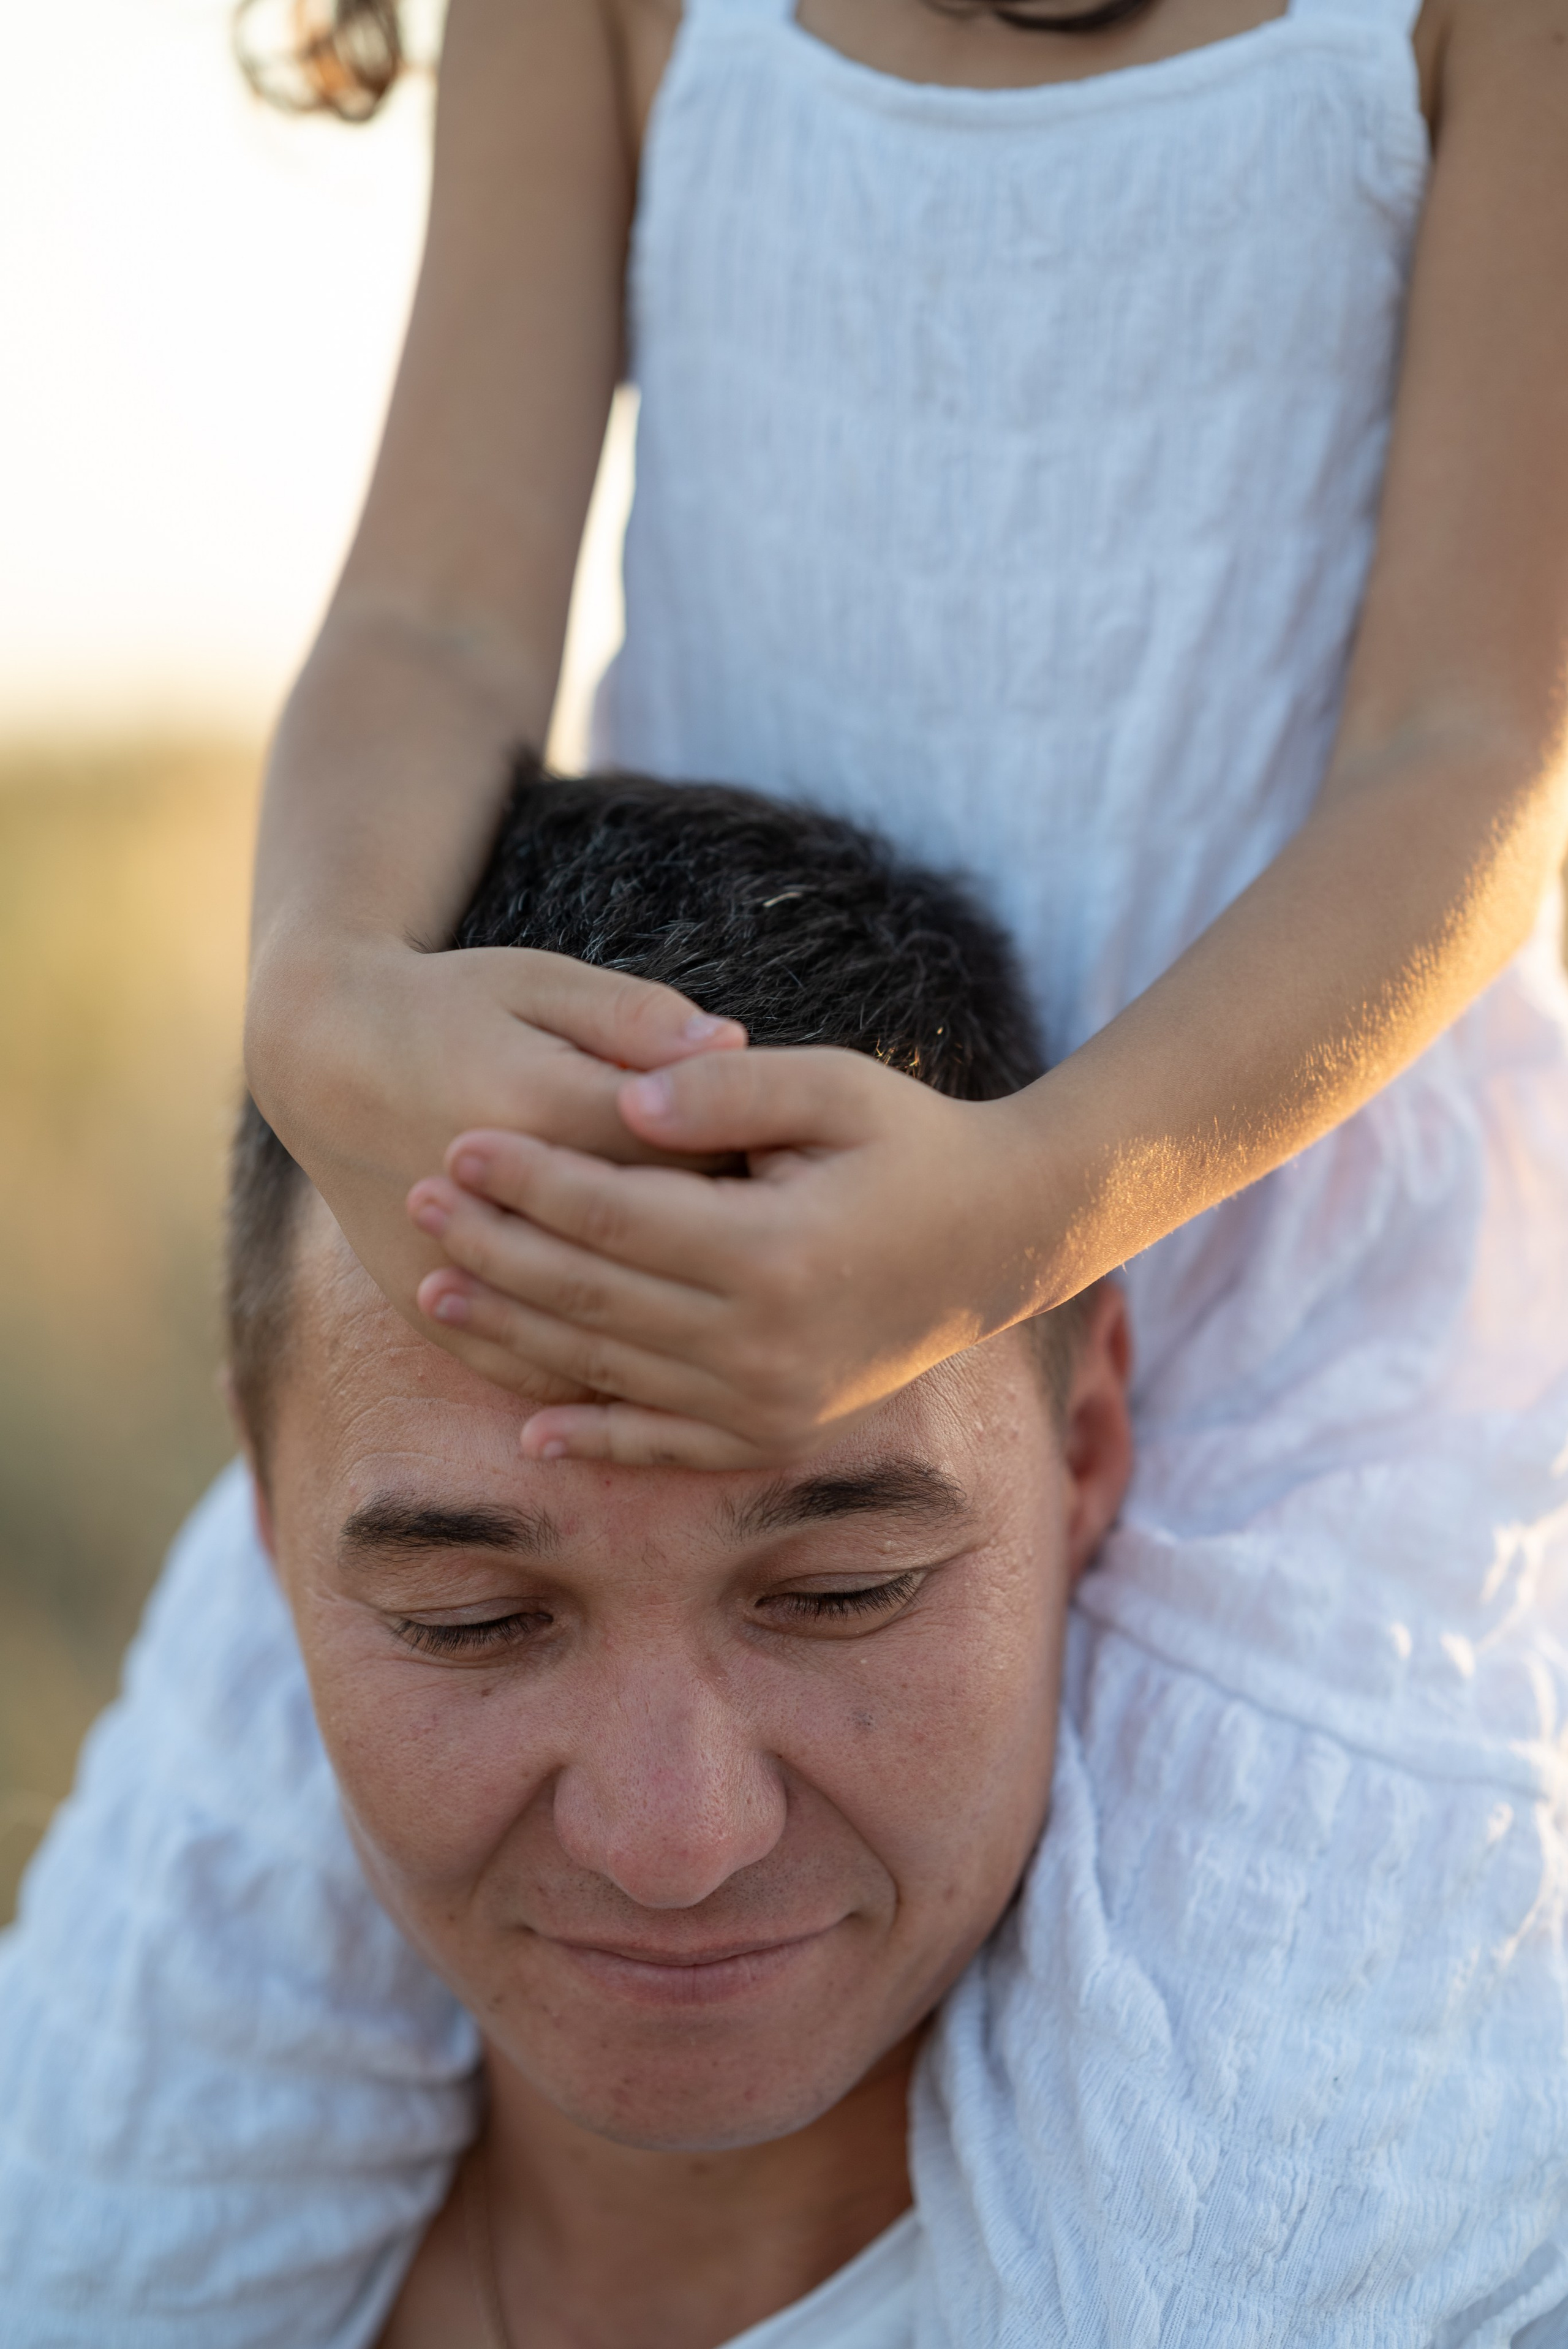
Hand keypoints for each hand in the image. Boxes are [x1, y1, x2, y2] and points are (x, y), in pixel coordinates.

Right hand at [244, 933, 745, 1400]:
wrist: (323, 1053)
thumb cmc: (453, 1003)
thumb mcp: (543, 981)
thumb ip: (636, 1017)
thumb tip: (733, 1044)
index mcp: (536, 1103)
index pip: (677, 1153)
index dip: (745, 1160)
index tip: (793, 1166)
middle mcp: (491, 1199)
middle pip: (645, 1246)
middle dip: (715, 1247)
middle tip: (776, 1244)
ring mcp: (449, 1264)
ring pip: (590, 1327)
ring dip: (664, 1331)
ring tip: (730, 1317)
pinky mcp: (425, 1305)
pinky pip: (531, 1371)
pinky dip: (594, 1382)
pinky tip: (656, 1380)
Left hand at [405, 1048, 1043, 1467]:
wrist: (1002, 1241)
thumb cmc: (915, 1144)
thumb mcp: (838, 1087)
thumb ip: (729, 1086)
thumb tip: (625, 1096)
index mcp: (774, 1249)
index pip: (615, 1215)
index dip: (528, 1179)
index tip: (458, 1144)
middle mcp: (765, 1341)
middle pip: (593, 1295)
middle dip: (495, 1247)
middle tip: (416, 1200)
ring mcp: (771, 1399)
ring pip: (611, 1370)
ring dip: (515, 1332)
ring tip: (435, 1290)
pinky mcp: (778, 1431)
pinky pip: (668, 1444)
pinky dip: (598, 1438)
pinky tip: (532, 1428)